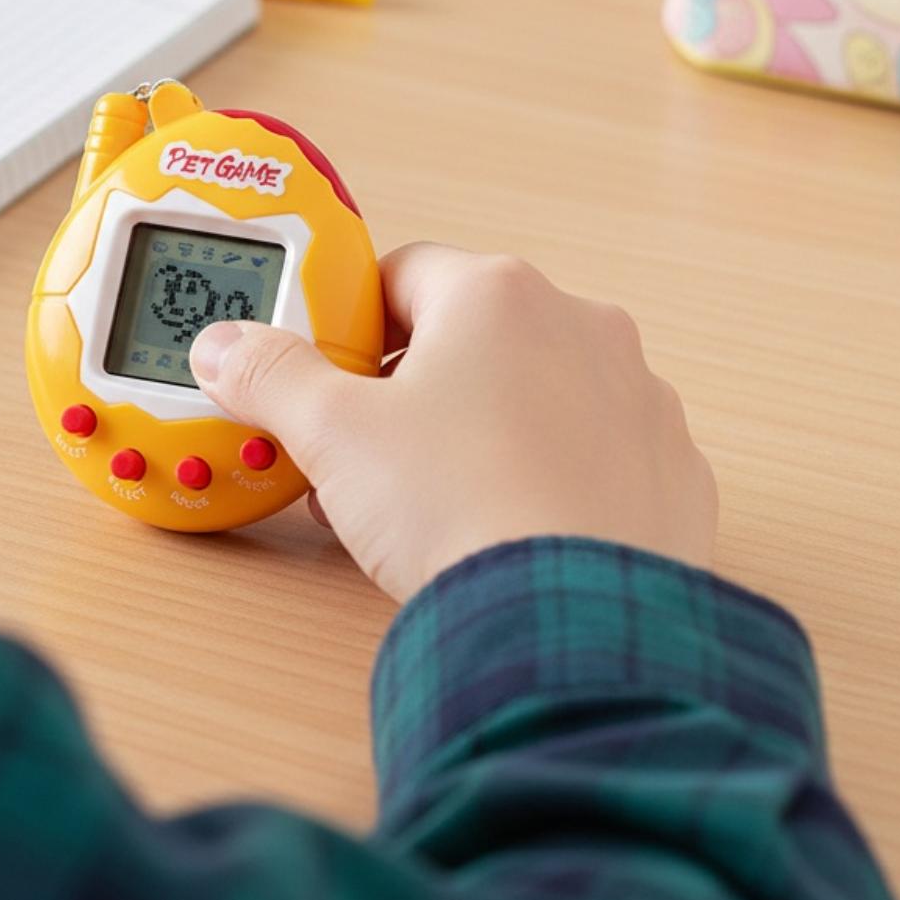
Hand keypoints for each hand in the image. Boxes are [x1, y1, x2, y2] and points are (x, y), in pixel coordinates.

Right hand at [189, 243, 717, 601]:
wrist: (569, 624)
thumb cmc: (461, 510)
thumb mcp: (332, 435)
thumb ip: (272, 377)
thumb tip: (229, 348)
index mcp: (496, 295)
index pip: (401, 274)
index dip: (350, 326)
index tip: (327, 375)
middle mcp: (580, 327)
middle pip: (469, 337)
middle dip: (413, 390)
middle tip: (367, 454)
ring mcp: (636, 399)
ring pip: (534, 396)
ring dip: (483, 431)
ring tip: (434, 505)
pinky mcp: (670, 471)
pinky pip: (592, 456)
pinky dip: (549, 480)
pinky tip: (509, 531)